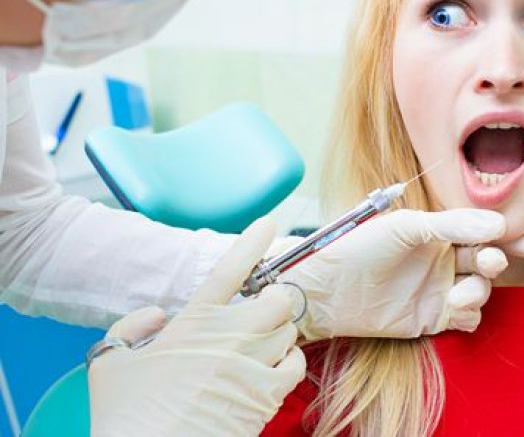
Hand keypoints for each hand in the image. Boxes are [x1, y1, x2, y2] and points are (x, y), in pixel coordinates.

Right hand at [89, 217, 304, 436]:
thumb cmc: (125, 415)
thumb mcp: (109, 361)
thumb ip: (131, 327)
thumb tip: (156, 315)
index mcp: (193, 321)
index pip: (230, 269)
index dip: (252, 242)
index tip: (269, 224)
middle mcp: (228, 337)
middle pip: (277, 299)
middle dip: (274, 300)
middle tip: (261, 312)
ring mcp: (250, 365)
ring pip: (289, 331)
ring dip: (280, 332)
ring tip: (261, 343)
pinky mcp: (265, 395)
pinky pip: (297, 364)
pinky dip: (291, 360)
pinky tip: (275, 366)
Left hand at [268, 208, 523, 339]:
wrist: (326, 288)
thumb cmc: (359, 247)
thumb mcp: (406, 227)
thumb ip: (452, 225)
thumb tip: (499, 223)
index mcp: (439, 232)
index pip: (486, 232)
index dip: (516, 238)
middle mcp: (444, 259)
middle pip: (489, 261)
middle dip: (495, 261)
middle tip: (486, 261)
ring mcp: (439, 290)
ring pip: (482, 292)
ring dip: (480, 291)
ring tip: (458, 294)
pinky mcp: (431, 318)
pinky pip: (467, 319)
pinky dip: (468, 315)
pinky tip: (452, 309)